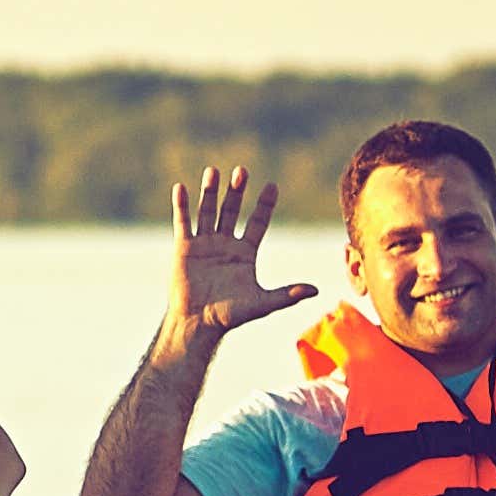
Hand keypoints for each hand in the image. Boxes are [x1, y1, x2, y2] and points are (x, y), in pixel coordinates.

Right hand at [169, 167, 319, 338]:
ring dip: (210, 192)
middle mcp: (225, 244)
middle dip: (236, 191)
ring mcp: (204, 244)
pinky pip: (183, 222)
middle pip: (232, 211)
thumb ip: (287, 295)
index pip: (257, 222)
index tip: (272, 186)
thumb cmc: (230, 315)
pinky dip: (181, 206)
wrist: (198, 323)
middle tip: (242, 171)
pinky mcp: (184, 248)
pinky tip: (181, 188)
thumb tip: (315, 290)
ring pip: (207, 211)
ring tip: (213, 171)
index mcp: (245, 253)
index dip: (264, 205)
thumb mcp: (262, 303)